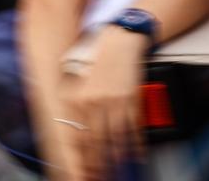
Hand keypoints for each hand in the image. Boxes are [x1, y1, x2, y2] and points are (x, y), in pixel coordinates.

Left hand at [60, 27, 146, 178]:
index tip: (83, 174)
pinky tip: (136, 154)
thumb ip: (72, 106)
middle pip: (97, 144)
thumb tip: (74, 135)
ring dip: (117, 158)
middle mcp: (95, 103)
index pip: (78, 139)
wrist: (118, 41)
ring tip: (117, 170)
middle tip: (99, 177)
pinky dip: (136, 144)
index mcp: (78, 100)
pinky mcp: (132, 99)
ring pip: (116, 139)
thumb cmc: (96, 61)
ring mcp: (115, 102)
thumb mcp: (76, 82)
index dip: (81, 160)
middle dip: (98, 165)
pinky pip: (134, 128)